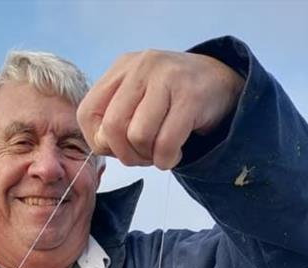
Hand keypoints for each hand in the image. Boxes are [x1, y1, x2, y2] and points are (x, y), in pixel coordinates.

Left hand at [77, 50, 244, 168]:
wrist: (220, 84)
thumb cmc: (171, 100)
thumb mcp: (137, 99)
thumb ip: (113, 119)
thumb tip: (102, 145)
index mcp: (122, 68)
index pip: (87, 114)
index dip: (99, 142)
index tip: (119, 147)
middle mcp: (141, 67)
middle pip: (112, 129)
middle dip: (125, 155)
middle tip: (142, 156)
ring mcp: (167, 78)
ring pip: (138, 137)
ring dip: (148, 158)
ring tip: (160, 152)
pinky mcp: (190, 97)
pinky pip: (165, 144)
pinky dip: (167, 160)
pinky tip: (175, 153)